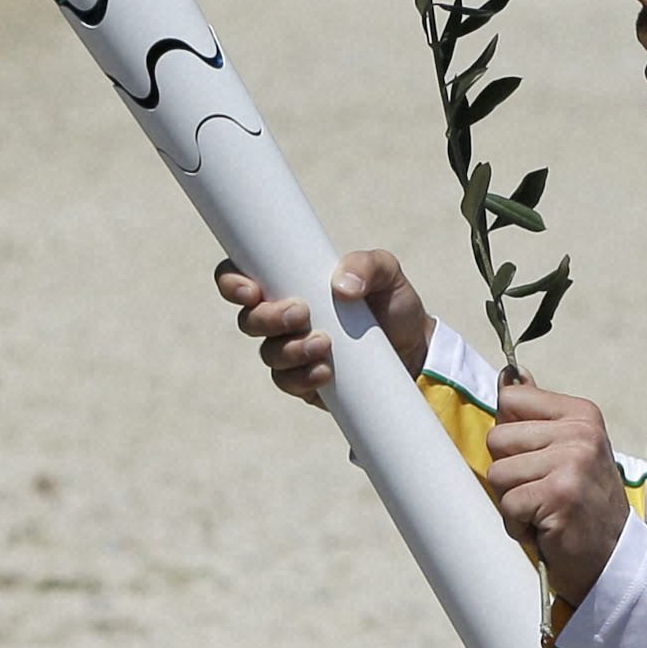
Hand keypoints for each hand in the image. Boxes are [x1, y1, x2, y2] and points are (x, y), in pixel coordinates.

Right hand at [216, 251, 435, 409]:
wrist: (414, 350)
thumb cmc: (392, 303)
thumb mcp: (388, 273)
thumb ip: (367, 265)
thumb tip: (342, 286)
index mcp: (289, 282)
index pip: (242, 277)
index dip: (232, 283)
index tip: (251, 291)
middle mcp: (281, 317)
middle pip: (249, 320)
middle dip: (267, 318)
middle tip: (300, 313)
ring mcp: (290, 350)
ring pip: (268, 353)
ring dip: (290, 350)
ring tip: (324, 344)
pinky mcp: (303, 380)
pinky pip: (287, 382)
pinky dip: (302, 378)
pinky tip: (325, 372)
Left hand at [486, 376, 630, 607]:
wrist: (613, 555)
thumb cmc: (583, 503)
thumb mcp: (568, 448)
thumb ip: (537, 413)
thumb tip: (509, 375)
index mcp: (581, 413)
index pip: (511, 399)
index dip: (511, 437)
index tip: (537, 458)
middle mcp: (580, 432)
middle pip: (497, 438)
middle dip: (509, 473)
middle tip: (542, 491)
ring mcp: (572, 462)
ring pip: (498, 474)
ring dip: (513, 501)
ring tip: (544, 509)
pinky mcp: (559, 494)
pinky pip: (507, 504)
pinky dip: (518, 524)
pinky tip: (545, 526)